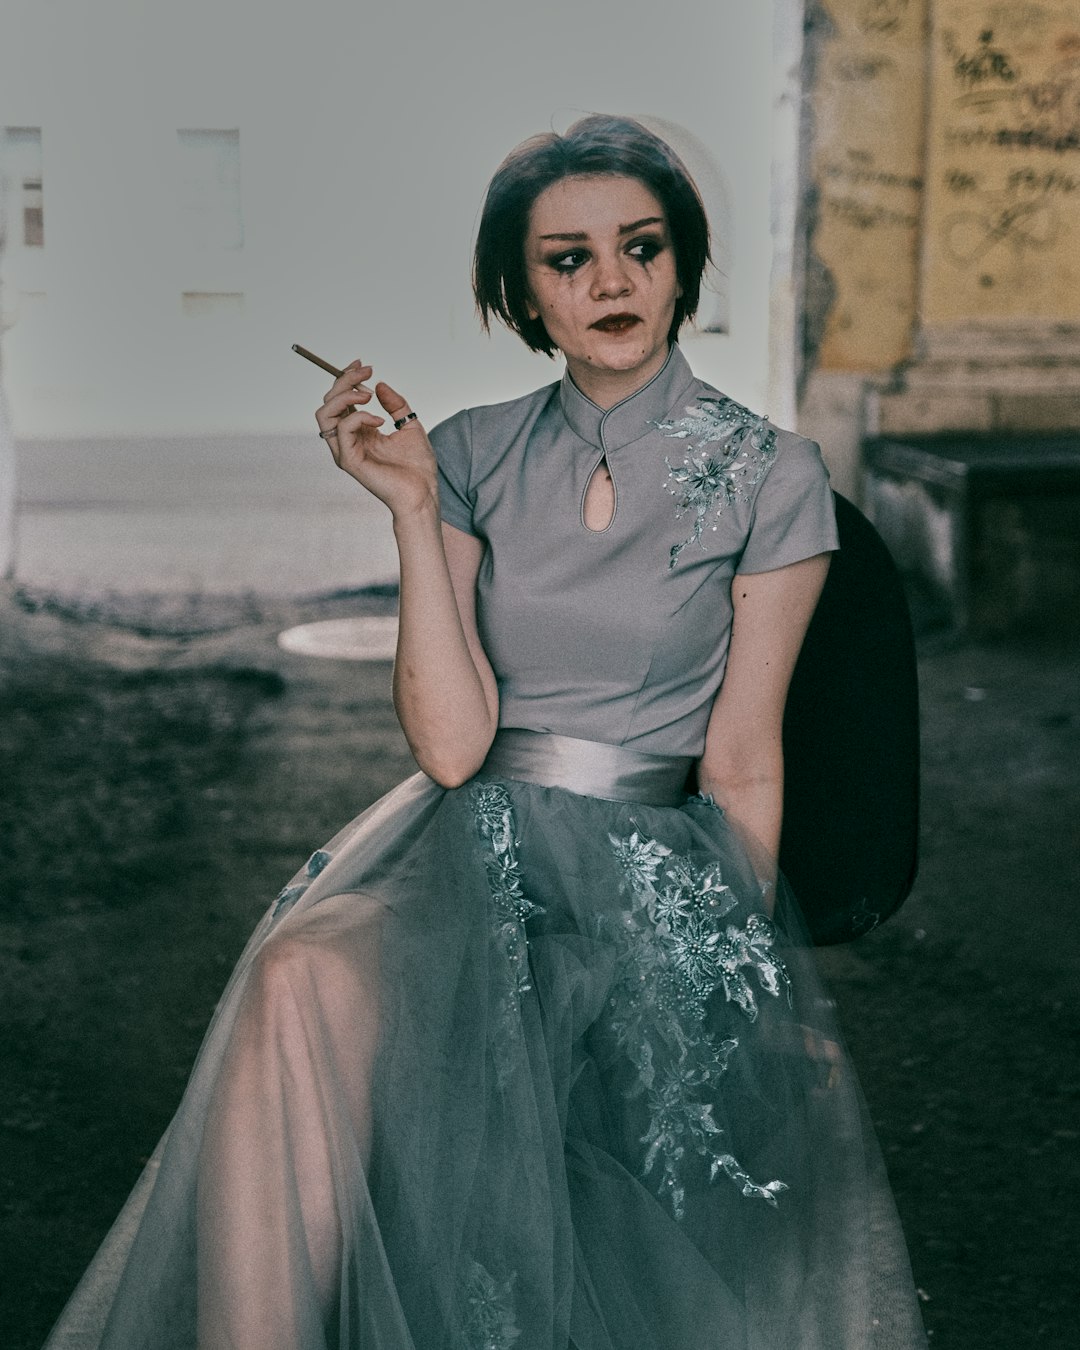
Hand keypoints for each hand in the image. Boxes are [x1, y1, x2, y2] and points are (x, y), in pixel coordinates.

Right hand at [315, 361, 437, 518]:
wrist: (423, 493)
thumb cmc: (417, 467)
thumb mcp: (409, 425)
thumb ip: (395, 405)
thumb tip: (379, 385)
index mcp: (359, 432)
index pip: (341, 401)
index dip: (347, 379)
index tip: (363, 366)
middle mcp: (348, 440)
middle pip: (328, 402)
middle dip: (344, 381)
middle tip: (366, 373)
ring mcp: (346, 451)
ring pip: (324, 414)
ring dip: (344, 396)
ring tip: (368, 396)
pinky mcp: (349, 461)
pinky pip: (343, 429)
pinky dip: (360, 417)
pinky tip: (380, 420)